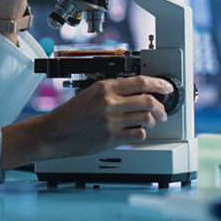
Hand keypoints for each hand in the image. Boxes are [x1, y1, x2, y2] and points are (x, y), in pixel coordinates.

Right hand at [0, 76, 174, 169]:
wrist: (53, 133)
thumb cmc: (69, 114)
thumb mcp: (89, 92)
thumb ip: (112, 90)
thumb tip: (136, 90)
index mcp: (104, 87)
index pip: (140, 82)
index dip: (159, 83)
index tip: (167, 86)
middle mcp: (109, 103)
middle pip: (148, 101)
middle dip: (161, 107)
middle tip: (163, 110)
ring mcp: (111, 121)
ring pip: (146, 119)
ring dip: (152, 121)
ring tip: (149, 122)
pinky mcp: (111, 139)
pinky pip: (137, 135)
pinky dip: (141, 134)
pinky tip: (136, 132)